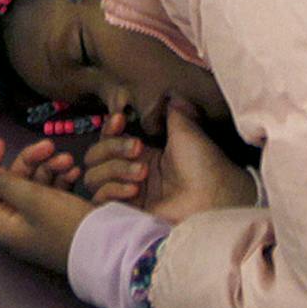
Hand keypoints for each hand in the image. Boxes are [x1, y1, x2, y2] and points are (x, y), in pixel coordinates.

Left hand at [0, 138, 92, 271]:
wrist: (104, 249)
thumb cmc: (64, 225)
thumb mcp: (33, 199)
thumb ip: (7, 183)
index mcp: (4, 223)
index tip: (1, 143)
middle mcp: (18, 223)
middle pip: (14, 182)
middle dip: (31, 161)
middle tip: (50, 145)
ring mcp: (38, 221)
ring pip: (36, 185)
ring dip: (50, 168)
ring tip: (69, 160)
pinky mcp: (58, 219)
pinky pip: (53, 194)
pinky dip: (61, 180)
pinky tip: (76, 172)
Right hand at [82, 106, 255, 224]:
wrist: (212, 197)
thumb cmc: (203, 163)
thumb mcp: (186, 128)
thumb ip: (170, 110)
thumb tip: (168, 94)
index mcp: (145, 152)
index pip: (110, 137)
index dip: (110, 127)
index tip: (120, 119)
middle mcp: (132, 170)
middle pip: (95, 156)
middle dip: (112, 147)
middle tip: (138, 148)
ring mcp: (127, 192)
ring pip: (94, 176)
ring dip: (114, 168)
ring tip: (141, 173)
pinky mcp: (125, 213)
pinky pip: (100, 199)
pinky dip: (112, 189)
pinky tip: (134, 189)